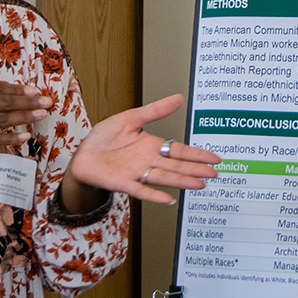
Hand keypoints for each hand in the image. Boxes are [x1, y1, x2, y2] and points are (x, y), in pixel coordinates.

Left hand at [65, 94, 220, 207]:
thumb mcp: (130, 118)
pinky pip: (141, 189)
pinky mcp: (123, 182)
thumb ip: (154, 111)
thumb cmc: (104, 137)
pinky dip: (154, 194)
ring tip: (199, 185)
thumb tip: (178, 98)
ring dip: (181, 181)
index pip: (179, 150)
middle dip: (195, 169)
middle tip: (214, 174)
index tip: (214, 158)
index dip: (197, 154)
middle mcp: (148, 161)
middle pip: (176, 166)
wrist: (83, 153)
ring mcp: (137, 173)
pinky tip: (167, 199)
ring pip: (163, 178)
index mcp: (151, 146)